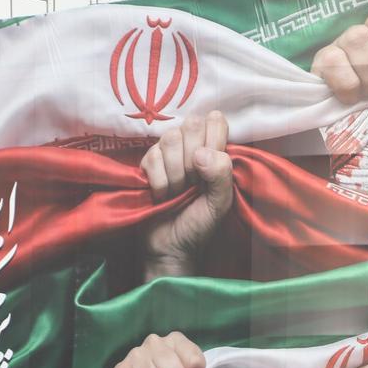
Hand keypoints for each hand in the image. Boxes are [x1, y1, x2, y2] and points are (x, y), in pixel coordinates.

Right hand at [140, 111, 231, 279]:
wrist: (171, 246)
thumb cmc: (199, 224)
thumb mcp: (220, 203)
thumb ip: (221, 174)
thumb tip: (201, 152)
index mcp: (214, 151)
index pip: (216, 121)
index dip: (214, 140)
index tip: (211, 169)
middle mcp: (190, 146)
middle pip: (192, 124)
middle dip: (194, 158)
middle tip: (194, 183)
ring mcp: (166, 152)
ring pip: (170, 139)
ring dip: (176, 173)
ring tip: (178, 192)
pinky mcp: (146, 163)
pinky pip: (152, 158)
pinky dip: (160, 182)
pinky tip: (163, 195)